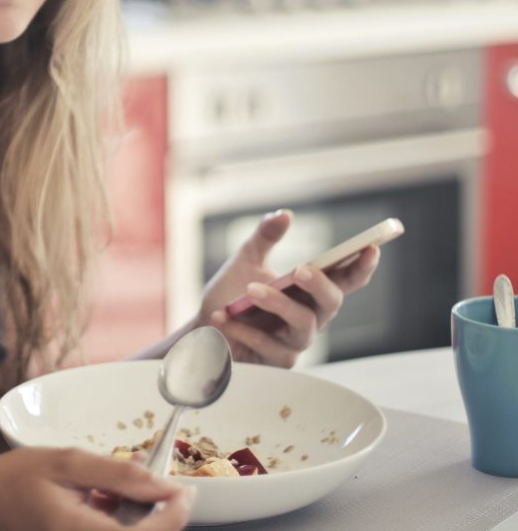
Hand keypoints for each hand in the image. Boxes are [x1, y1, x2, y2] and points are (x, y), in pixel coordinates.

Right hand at [0, 446, 195, 529]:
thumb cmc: (11, 482)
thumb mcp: (65, 463)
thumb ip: (118, 474)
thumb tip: (164, 484)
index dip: (176, 514)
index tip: (184, 488)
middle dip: (155, 515)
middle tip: (146, 481)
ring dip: (136, 519)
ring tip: (111, 487)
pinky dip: (115, 523)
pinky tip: (99, 500)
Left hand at [197, 209, 380, 366]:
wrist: (204, 326)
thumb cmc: (231, 294)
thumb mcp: (246, 259)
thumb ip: (265, 237)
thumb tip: (284, 214)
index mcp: (309, 290)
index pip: (344, 279)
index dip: (361, 266)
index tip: (371, 248)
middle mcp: (311, 316)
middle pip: (332, 302)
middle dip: (319, 284)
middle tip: (299, 269)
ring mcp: (296, 341)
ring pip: (303, 325)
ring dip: (277, 304)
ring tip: (249, 290)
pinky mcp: (278, 361)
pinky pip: (270, 346)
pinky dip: (245, 330)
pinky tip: (224, 317)